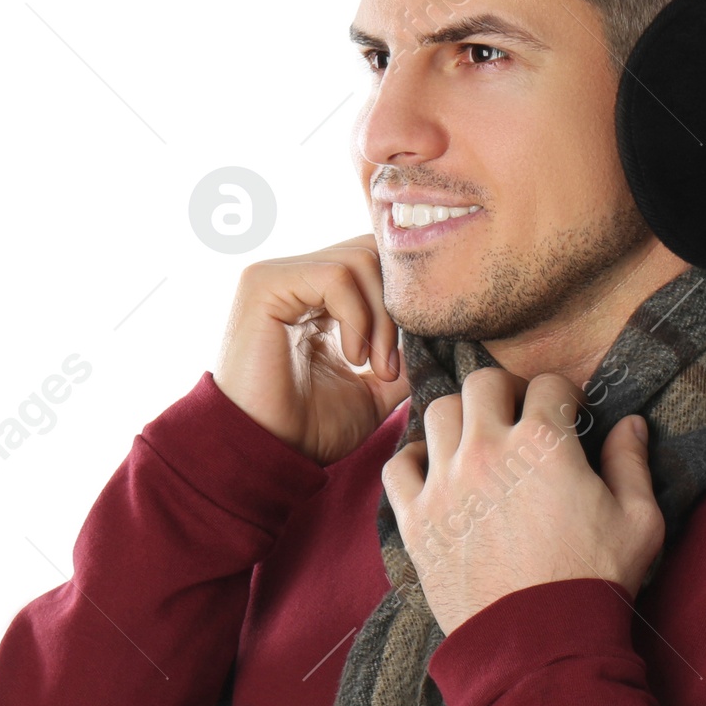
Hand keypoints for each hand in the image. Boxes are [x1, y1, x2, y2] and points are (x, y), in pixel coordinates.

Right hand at [214, 233, 410, 464]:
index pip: (377, 264)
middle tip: (391, 365)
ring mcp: (279, 275)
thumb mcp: (373, 392)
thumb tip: (440, 336)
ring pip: (361, 260)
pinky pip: (336, 275)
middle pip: (374, 252)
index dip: (403, 305)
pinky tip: (352, 357)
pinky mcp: (265, 283)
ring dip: (381, 318)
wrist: (267, 453)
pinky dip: (357, 316)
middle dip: (396, 308)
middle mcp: (298, 278)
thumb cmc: (309, 429)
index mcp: (319, 298)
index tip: (404, 362)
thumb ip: (402, 358)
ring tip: (372, 366)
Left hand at [381, 368, 664, 634]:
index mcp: (543, 443)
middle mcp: (487, 450)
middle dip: (506, 393)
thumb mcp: (638, 521)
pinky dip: (413, 462)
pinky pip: (398, 465)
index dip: (563, 396)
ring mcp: (445, 482)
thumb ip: (632, 464)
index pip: (548, 384)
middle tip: (519, 419)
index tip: (567, 417)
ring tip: (477, 443)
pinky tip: (436, 474)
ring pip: (437, 413)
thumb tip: (630, 424)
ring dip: (460, 420)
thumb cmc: (594, 579)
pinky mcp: (417, 518)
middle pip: (483, 383)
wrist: (540, 642)